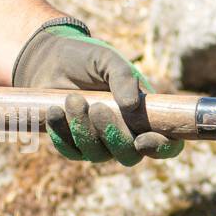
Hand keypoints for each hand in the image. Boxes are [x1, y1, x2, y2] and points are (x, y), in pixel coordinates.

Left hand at [12, 18, 182, 164]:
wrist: (49, 59)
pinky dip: (62, 132)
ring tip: (72, 99)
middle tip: (97, 108)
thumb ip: (123, 77)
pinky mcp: (73, 145)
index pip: (167, 144)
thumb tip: (132, 105)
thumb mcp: (108, 60)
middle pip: (130, 156)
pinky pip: (71, 151)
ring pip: (98, 155)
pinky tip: (55, 110)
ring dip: (83, 129)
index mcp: (147, 116)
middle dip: (113, 135)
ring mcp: (100, 143)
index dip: (161, 148)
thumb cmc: (86, 58)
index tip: (142, 140)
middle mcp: (127, 135)